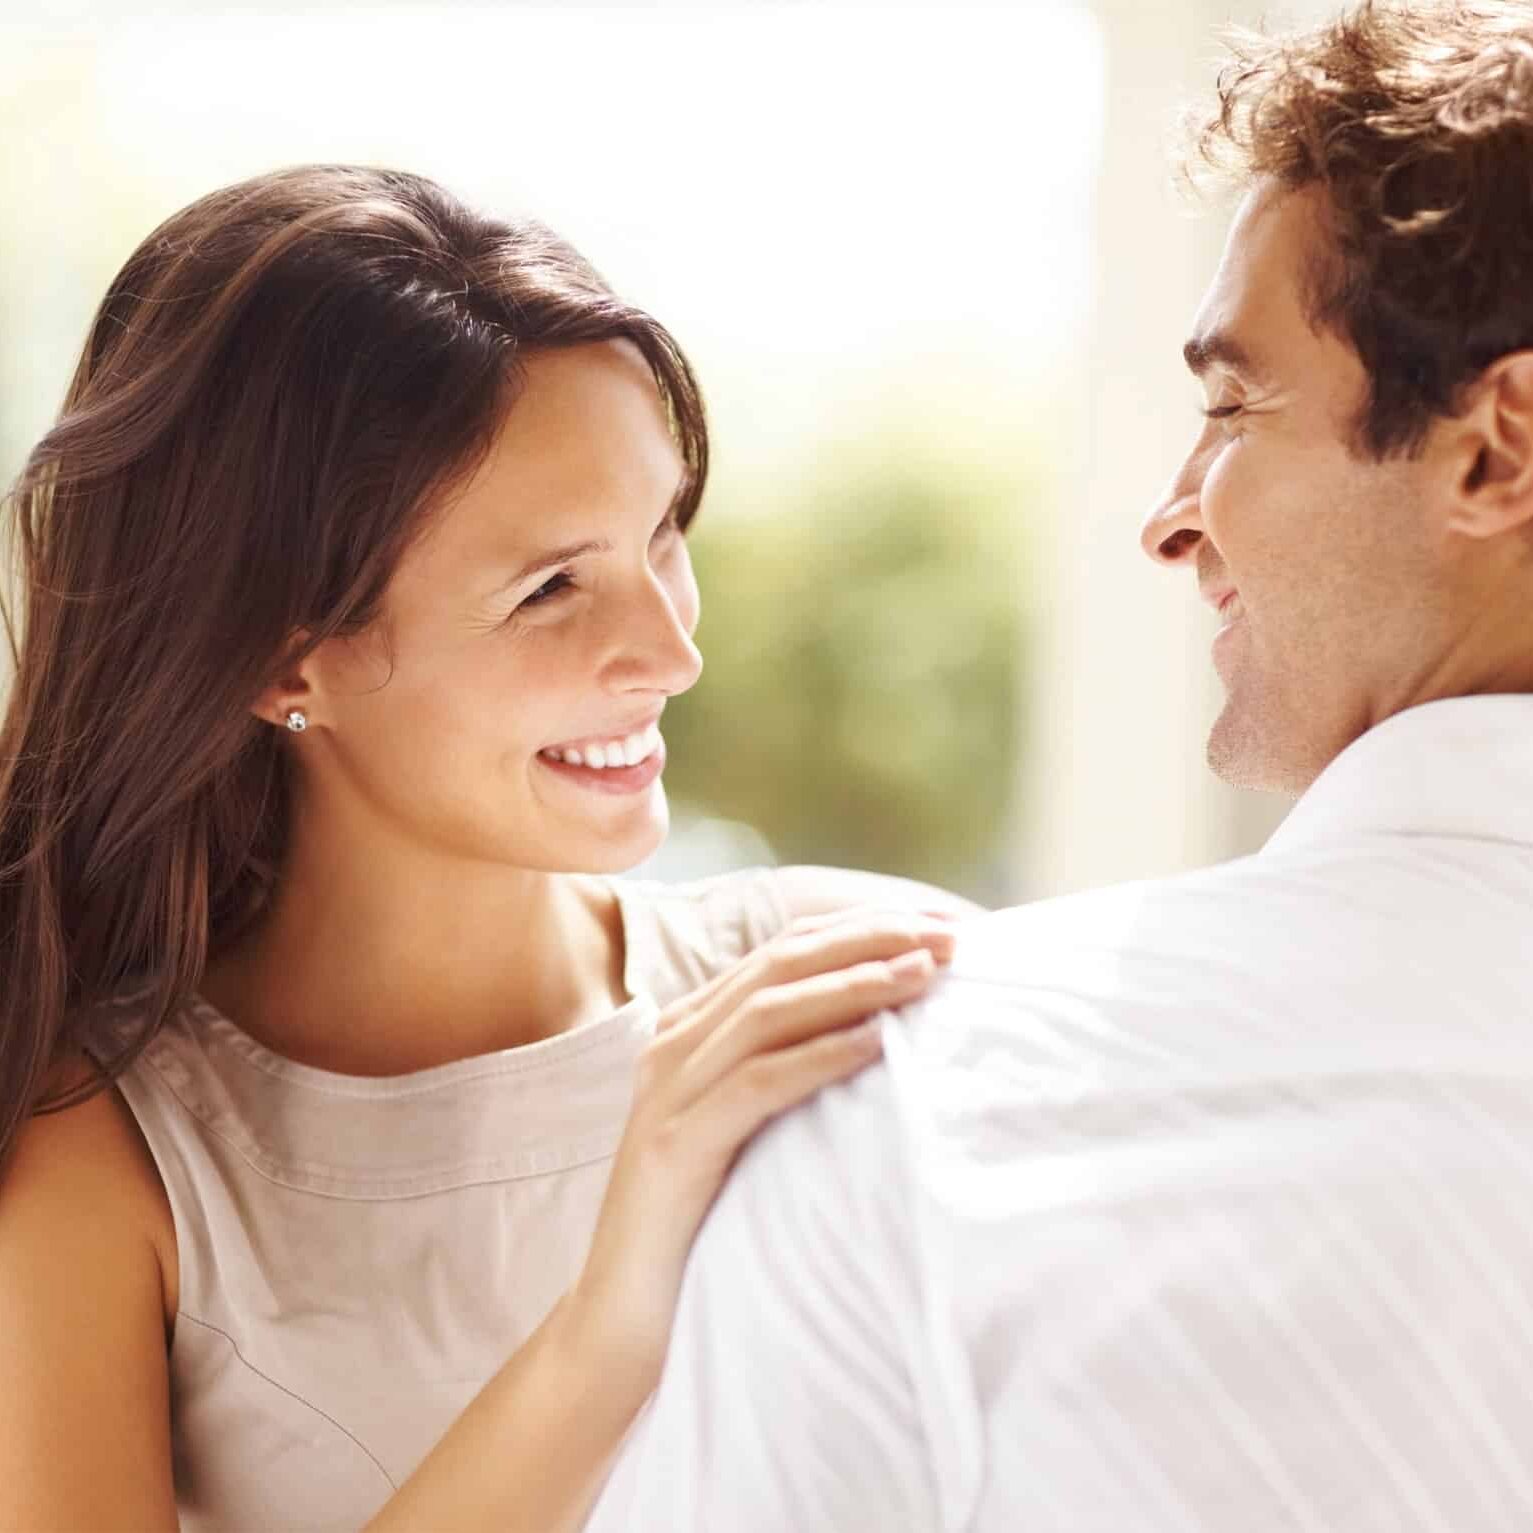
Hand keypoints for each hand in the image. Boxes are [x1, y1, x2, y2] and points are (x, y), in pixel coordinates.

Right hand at [561, 909, 953, 1389]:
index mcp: (690, 1028)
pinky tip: (877, 1043)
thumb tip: (887, 1028)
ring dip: (854, 984)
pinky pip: (756, 1084)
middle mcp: (673, 1043)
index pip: (784, 947)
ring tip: (923, 975)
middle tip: (947, 938)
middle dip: (870, 939)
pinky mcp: (673, 1145)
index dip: (863, 926)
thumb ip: (788, 1070)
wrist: (620, 1319)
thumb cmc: (703, 1221)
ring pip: (769, 1009)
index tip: (942, 925)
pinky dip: (820, 1056)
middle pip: (781, 961)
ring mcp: (667, 1090)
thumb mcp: (748, 1126)